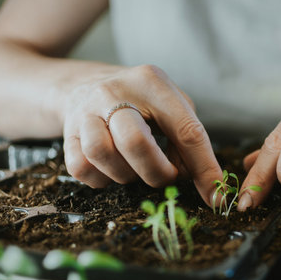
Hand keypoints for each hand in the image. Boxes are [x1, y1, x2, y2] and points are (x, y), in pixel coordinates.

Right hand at [62, 65, 221, 205]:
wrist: (85, 86)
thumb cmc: (140, 101)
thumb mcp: (172, 105)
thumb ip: (188, 139)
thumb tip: (203, 183)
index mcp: (152, 82)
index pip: (185, 129)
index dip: (203, 167)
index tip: (215, 197)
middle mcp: (113, 92)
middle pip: (135, 142)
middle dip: (157, 172)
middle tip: (165, 176)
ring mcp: (85, 112)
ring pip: (102, 154)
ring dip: (126, 175)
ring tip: (135, 167)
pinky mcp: (65, 133)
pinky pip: (81, 168)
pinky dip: (102, 179)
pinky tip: (114, 168)